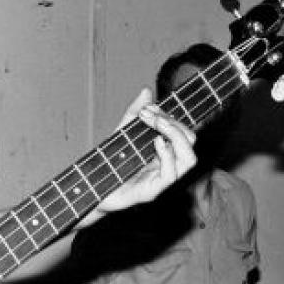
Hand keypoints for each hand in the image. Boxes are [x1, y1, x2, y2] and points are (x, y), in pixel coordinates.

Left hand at [91, 89, 196, 221]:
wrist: (92, 189)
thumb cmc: (110, 164)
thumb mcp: (121, 133)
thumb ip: (134, 114)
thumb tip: (146, 91)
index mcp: (165, 153)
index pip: (184, 133)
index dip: (172, 117)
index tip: (149, 109)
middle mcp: (168, 166)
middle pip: (191, 143)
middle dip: (175, 124)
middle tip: (153, 116)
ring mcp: (162, 181)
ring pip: (189, 160)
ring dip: (177, 137)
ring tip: (159, 125)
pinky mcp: (152, 192)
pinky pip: (171, 175)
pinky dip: (167, 156)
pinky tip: (156, 143)